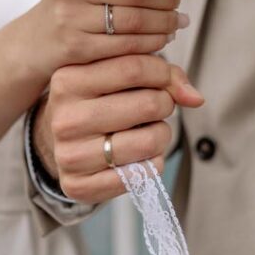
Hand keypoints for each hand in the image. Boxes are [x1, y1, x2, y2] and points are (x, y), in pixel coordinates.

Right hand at [27, 0, 206, 82]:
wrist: (38, 42)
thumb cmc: (78, 5)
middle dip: (168, 0)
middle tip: (178, 6)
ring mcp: (71, 15)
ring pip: (136, 20)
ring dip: (165, 24)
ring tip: (175, 23)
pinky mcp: (75, 45)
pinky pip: (127, 45)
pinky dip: (152, 43)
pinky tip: (160, 40)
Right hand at [34, 54, 203, 200]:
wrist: (58, 139)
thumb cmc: (98, 99)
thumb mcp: (117, 74)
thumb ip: (160, 73)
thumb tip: (195, 98)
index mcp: (67, 79)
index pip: (133, 67)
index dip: (163, 72)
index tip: (166, 79)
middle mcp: (65, 118)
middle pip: (147, 104)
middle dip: (165, 104)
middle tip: (157, 106)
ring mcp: (69, 155)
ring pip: (149, 141)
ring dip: (162, 134)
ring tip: (150, 129)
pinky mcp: (78, 186)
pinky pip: (141, 175)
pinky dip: (152, 163)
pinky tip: (140, 154)